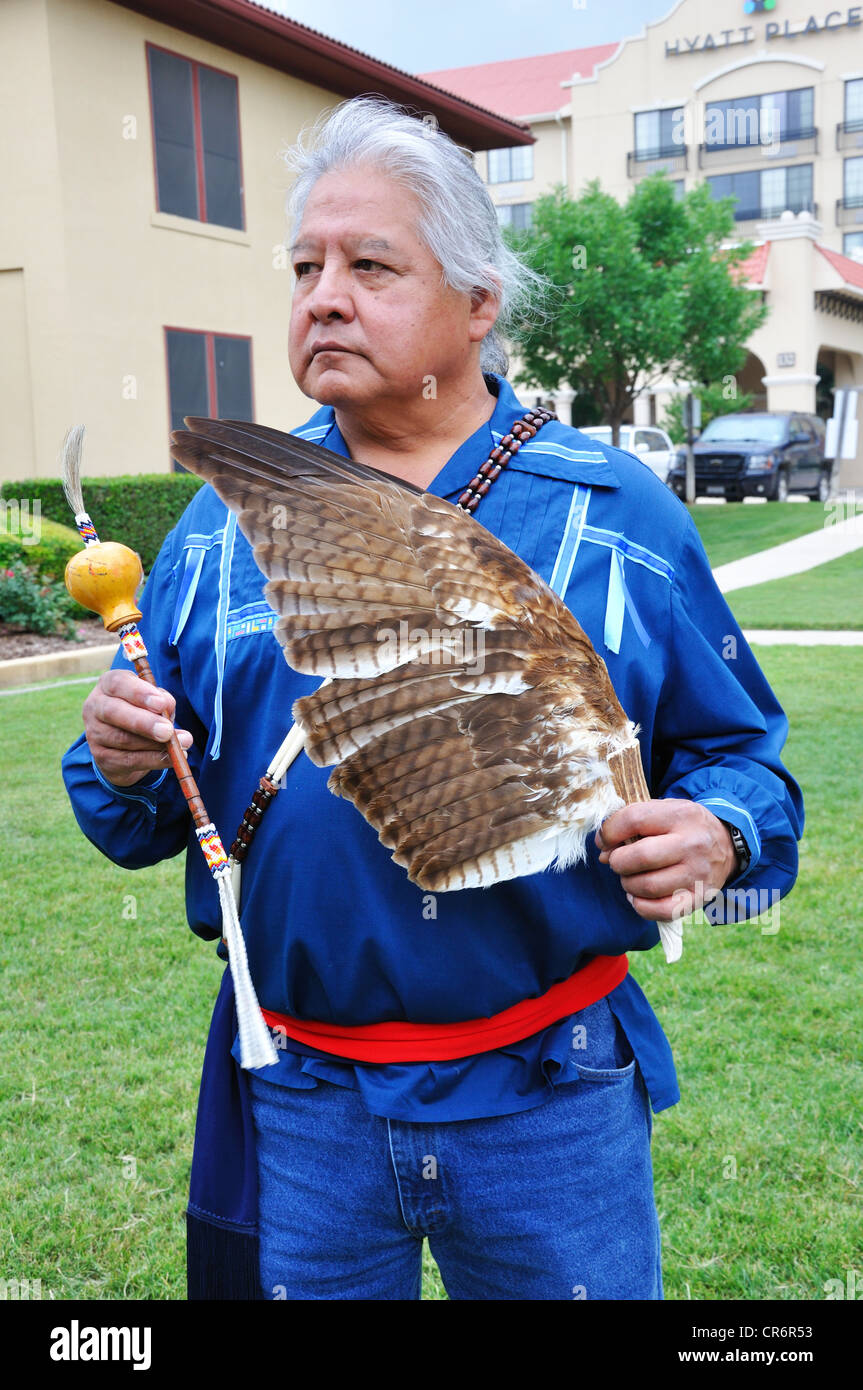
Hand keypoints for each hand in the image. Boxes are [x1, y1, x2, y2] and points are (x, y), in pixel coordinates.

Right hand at [82, 669, 193, 786]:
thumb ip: (162, 700)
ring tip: (181, 744)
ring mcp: (94, 733)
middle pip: (114, 712)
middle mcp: (94, 706)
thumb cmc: (142, 712)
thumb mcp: (153, 700)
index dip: (139, 693)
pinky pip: (127, 760)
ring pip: (122, 739)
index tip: (161, 703)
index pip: (116, 683)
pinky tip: (171, 758)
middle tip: (167, 730)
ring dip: (154, 744)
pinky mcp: (101, 757)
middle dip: (144, 722)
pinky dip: (152, 760)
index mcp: (107, 685)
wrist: (123, 744)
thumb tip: (167, 706)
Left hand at [595, 799, 736, 921]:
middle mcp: (692, 844)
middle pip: (640, 857)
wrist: (726, 845)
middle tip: (617, 861)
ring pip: (648, 886)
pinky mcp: (699, 898)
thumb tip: (602, 849)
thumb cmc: (683, 827)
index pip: (633, 820)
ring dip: (627, 884)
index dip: (609, 832)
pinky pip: (662, 911)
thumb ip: (631, 822)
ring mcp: (697, 874)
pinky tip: (637, 896)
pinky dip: (641, 906)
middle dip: (617, 861)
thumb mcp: (664, 810)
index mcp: (680, 815)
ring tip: (629, 877)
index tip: (604, 840)